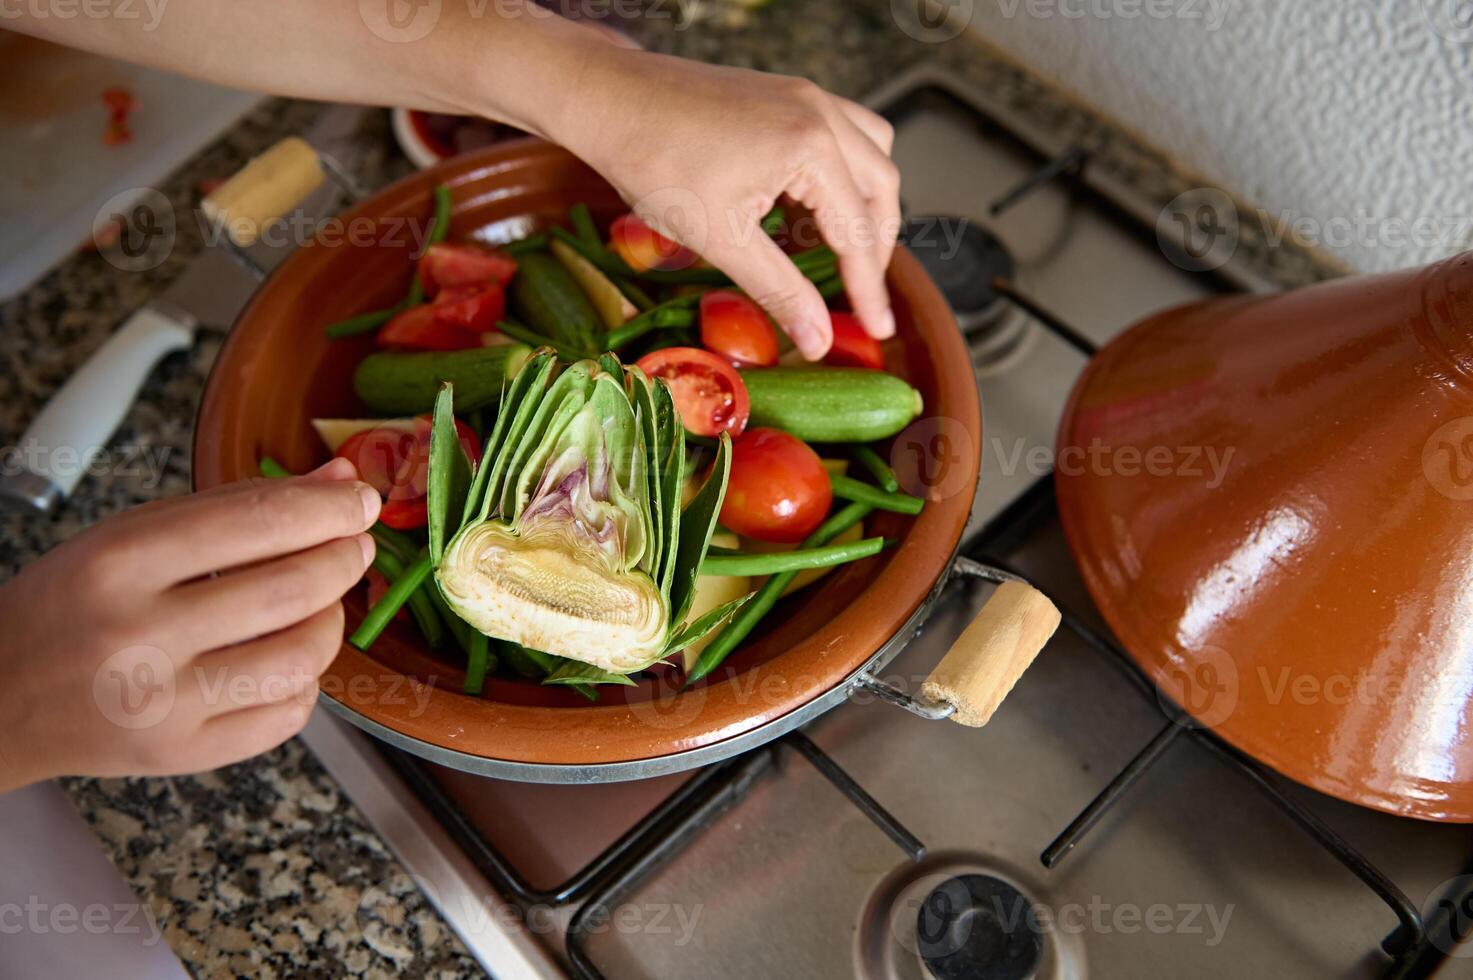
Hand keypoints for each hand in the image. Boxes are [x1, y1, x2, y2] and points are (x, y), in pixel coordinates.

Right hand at [0, 459, 377, 790]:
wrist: (0, 696)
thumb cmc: (74, 604)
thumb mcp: (135, 535)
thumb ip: (240, 506)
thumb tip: (339, 479)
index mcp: (120, 562)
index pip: (257, 522)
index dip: (329, 508)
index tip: (361, 500)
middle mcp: (140, 634)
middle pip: (291, 590)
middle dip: (343, 560)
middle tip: (355, 547)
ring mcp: (163, 704)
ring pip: (301, 657)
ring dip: (332, 622)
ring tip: (322, 603)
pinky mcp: (182, 755)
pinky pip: (286, 715)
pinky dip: (306, 682)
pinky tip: (287, 661)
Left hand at [547, 48, 900, 359]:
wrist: (608, 100)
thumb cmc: (654, 162)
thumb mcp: (720, 240)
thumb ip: (780, 291)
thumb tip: (819, 340)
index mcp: (811, 146)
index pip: (858, 231)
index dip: (868, 289)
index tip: (878, 330)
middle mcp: (820, 111)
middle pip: (880, 186)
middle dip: (876, 245)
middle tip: (860, 294)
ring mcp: (804, 95)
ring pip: (870, 150)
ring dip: (865, 202)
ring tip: (842, 249)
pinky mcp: (784, 92)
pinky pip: (838, 133)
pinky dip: (838, 174)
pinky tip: (806, 208)